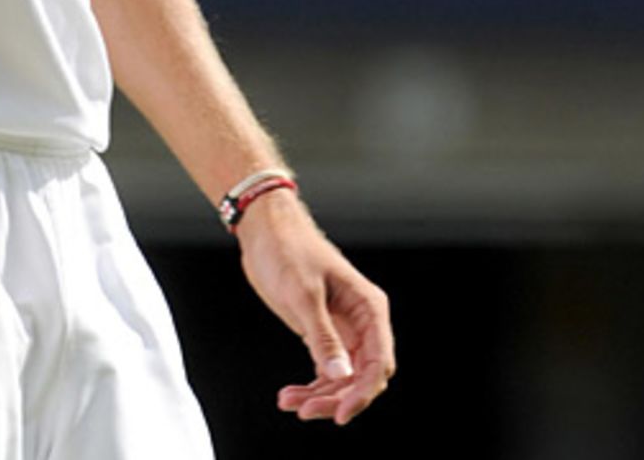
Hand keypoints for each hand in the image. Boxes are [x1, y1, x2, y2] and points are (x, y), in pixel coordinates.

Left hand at [235, 191, 394, 425]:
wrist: (264, 230)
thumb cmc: (287, 249)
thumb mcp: (303, 293)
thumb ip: (322, 335)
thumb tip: (342, 375)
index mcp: (368, 308)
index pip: (379, 363)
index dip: (363, 393)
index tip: (340, 414)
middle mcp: (361, 322)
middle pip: (362, 377)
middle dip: (337, 398)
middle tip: (305, 410)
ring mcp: (343, 330)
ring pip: (344, 379)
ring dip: (320, 396)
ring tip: (289, 402)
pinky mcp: (323, 333)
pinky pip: (326, 371)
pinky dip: (311, 386)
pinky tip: (288, 395)